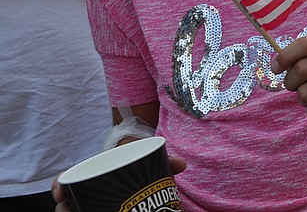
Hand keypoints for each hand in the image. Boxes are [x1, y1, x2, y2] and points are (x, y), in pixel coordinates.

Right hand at [52, 155, 185, 210]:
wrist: (145, 188)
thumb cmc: (142, 175)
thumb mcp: (149, 167)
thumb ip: (165, 164)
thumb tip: (182, 164)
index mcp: (94, 177)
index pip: (66, 180)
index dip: (59, 185)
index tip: (60, 193)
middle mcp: (88, 194)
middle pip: (67, 203)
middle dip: (65, 208)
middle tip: (70, 210)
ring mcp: (91, 207)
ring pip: (75, 211)